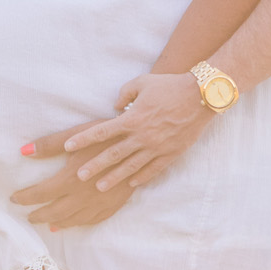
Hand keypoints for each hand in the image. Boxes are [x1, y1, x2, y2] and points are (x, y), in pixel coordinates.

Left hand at [11, 139, 133, 229]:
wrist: (143, 145)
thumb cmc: (108, 135)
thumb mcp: (77, 135)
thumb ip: (50, 145)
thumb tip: (23, 151)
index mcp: (70, 179)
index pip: (39, 193)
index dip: (25, 197)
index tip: (14, 198)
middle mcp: (82, 197)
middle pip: (53, 212)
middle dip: (38, 215)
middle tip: (27, 216)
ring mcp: (99, 204)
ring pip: (72, 220)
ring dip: (56, 222)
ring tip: (46, 223)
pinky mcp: (113, 206)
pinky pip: (92, 221)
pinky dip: (78, 224)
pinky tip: (71, 223)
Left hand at [59, 73, 212, 191]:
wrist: (201, 96)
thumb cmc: (170, 86)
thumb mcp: (143, 82)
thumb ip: (124, 93)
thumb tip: (114, 108)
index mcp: (132, 118)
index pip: (102, 131)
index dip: (84, 139)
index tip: (68, 147)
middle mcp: (142, 135)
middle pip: (113, 154)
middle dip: (95, 165)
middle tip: (79, 176)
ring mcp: (157, 147)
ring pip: (131, 166)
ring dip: (114, 177)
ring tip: (100, 187)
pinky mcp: (171, 153)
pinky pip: (153, 169)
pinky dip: (141, 177)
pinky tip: (131, 184)